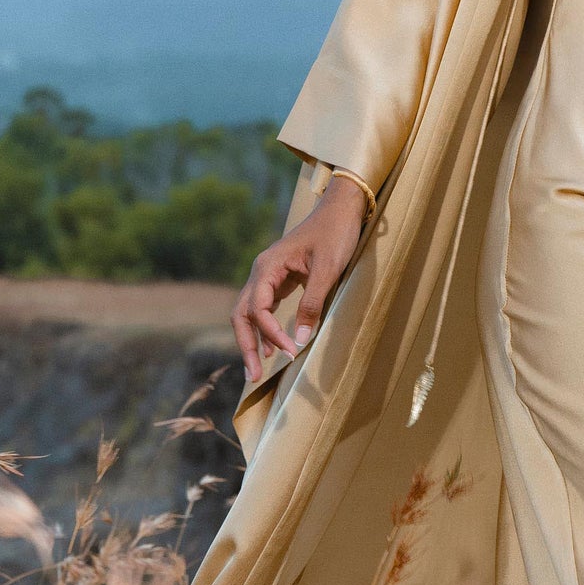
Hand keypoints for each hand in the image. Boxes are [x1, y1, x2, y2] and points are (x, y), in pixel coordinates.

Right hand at [231, 174, 367, 384]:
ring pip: (249, 312)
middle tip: (253, 376)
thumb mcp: (328, 270)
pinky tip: (271, 346)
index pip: (258, 309)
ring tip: (258, 369)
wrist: (341, 208)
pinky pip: (264, 307)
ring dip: (252, 339)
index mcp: (268, 266)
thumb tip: (299, 340)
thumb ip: (312, 304)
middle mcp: (261, 271)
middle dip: (246, 345)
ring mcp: (268, 275)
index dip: (270, 333)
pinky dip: (264, 328)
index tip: (289, 351)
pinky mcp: (280, 278)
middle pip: (242, 314)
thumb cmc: (335, 234)